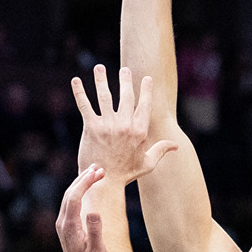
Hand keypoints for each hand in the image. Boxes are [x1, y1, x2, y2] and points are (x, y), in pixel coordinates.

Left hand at [55, 164, 107, 251]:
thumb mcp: (98, 250)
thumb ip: (96, 231)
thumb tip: (94, 212)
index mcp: (69, 225)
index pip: (75, 197)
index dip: (85, 182)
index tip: (98, 173)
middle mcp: (63, 221)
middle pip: (70, 192)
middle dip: (84, 178)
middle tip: (99, 167)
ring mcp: (62, 222)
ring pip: (69, 195)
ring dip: (81, 181)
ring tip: (95, 171)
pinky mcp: (66, 223)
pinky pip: (70, 201)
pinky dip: (79, 190)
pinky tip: (87, 185)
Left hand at [72, 65, 177, 183]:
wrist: (105, 183)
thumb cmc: (126, 174)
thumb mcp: (148, 163)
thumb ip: (161, 150)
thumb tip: (176, 145)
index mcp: (139, 131)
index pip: (144, 105)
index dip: (145, 90)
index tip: (146, 79)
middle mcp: (125, 125)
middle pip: (126, 96)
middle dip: (125, 80)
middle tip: (124, 69)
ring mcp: (108, 125)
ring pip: (105, 96)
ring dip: (101, 80)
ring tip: (99, 68)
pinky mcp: (91, 128)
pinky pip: (85, 105)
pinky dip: (79, 92)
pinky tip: (75, 81)